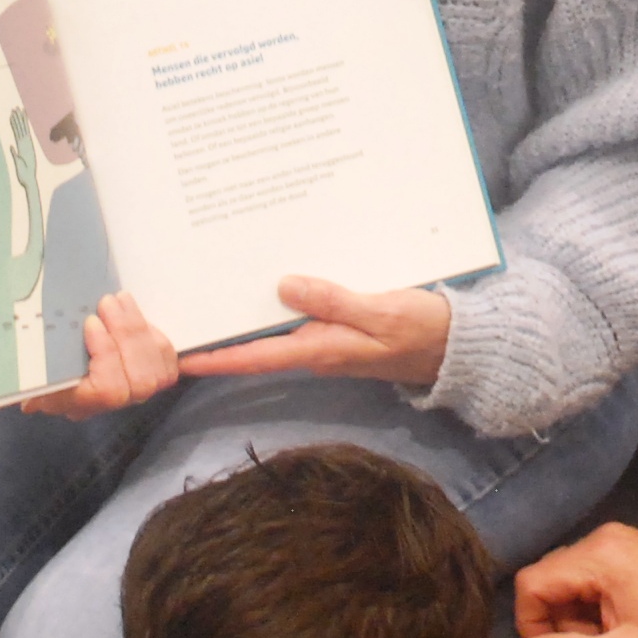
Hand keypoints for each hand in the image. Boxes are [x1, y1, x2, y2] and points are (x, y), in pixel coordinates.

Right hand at [23, 292, 180, 419]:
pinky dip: (171, 348)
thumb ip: (31, 361)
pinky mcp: (148, 378)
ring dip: (142, 331)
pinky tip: (166, 331)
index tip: (91, 322)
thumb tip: (33, 370)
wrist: (44, 369)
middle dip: (129, 335)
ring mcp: (129, 395)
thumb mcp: (28, 360)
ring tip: (122, 301)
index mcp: (74, 402)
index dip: (107, 354)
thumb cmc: (33, 362)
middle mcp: (104, 406)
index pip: (109, 391)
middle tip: (110, 302)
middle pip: (140, 382)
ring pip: (158, 373)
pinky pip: (171, 370)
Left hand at [176, 276, 449, 388]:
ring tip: (210, 289)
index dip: (216, 359)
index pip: (256, 357)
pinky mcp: (339, 326)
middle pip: (257, 344)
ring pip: (275, 327)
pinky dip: (277, 300)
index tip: (179, 357)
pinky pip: (298, 315)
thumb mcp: (381, 311)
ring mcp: (327, 338)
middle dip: (221, 332)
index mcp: (321, 348)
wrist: (457, 345)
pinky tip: (266, 278)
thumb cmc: (422, 330)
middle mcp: (316, 347)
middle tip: (183, 313)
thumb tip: (283, 286)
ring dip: (245, 314)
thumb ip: (334, 300)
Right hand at [512, 523, 637, 637]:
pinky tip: (622, 625)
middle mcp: (602, 538)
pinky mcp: (630, 552)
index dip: (533, 625)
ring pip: (568, 582)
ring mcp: (618, 542)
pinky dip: (594, 607)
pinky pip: (590, 578)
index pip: (532, 584)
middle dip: (560, 623)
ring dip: (578, 618)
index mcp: (599, 556)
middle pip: (549, 581)